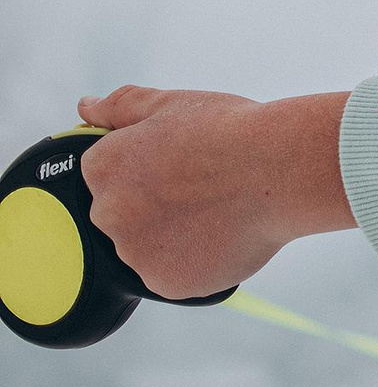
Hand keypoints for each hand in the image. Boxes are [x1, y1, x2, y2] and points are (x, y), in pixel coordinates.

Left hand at [77, 87, 356, 300]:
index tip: (180, 166)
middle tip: (205, 188)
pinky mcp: (168, 283)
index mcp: (103, 168)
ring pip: (151, 250)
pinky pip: (177, 276)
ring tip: (221, 210)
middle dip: (158, 206)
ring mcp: (137, 254)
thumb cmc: (233, 132)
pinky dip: (199, 262)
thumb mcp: (173, 103)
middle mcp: (109, 215)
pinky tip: (227, 235)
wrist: (281, 170)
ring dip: (177, 237)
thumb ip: (121, 106)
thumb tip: (87, 107)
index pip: (108, 178)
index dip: (148, 170)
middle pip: (126, 217)